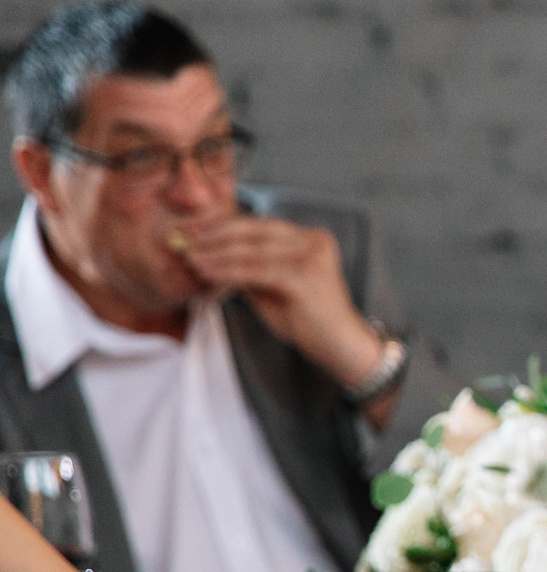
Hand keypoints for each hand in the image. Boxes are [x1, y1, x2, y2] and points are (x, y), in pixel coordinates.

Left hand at [169, 213, 388, 400]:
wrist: (340, 347)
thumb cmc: (308, 320)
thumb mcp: (274, 286)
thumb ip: (250, 267)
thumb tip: (206, 253)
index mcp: (309, 237)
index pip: (257, 224)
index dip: (221, 224)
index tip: (190, 229)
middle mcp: (312, 240)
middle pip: (251, 231)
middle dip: (211, 235)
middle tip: (180, 240)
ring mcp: (310, 256)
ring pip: (249, 250)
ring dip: (213, 254)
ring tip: (188, 258)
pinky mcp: (303, 276)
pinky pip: (253, 270)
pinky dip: (225, 270)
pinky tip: (205, 272)